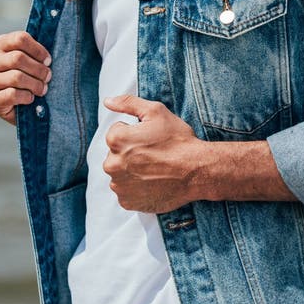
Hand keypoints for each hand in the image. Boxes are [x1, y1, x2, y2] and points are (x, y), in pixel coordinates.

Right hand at [0, 31, 51, 124]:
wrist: (22, 108)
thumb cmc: (31, 78)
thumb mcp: (34, 62)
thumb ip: (38, 53)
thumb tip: (49, 55)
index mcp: (1, 45)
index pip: (19, 39)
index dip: (38, 50)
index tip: (48, 60)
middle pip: (17, 58)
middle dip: (38, 69)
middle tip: (48, 77)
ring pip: (16, 77)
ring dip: (35, 84)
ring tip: (42, 89)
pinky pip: (11, 94)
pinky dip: (26, 97)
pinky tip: (30, 98)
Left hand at [102, 95, 202, 212]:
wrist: (196, 171)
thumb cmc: (177, 140)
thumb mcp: (156, 111)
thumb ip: (128, 103)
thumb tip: (108, 101)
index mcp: (116, 140)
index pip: (117, 132)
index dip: (135, 133)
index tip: (150, 138)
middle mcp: (112, 164)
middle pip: (116, 154)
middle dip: (130, 152)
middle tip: (153, 153)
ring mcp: (119, 186)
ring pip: (120, 173)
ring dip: (131, 170)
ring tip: (154, 168)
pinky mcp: (127, 202)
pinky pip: (125, 191)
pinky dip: (135, 188)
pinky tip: (152, 182)